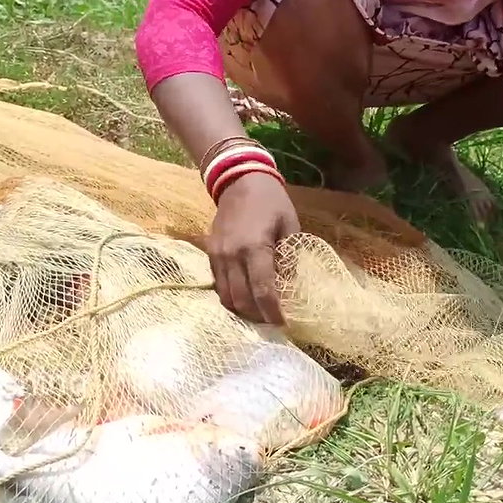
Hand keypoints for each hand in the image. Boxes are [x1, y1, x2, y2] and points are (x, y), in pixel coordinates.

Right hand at [204, 171, 298, 326]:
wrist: (238, 179)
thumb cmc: (270, 201)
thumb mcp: (289, 224)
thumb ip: (290, 256)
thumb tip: (292, 285)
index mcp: (255, 247)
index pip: (263, 290)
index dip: (272, 311)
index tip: (282, 323)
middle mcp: (232, 255)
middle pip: (241, 300)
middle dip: (257, 316)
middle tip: (271, 320)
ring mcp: (217, 255)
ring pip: (225, 296)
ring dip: (242, 309)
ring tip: (258, 311)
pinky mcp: (210, 254)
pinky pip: (218, 284)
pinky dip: (231, 296)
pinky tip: (244, 296)